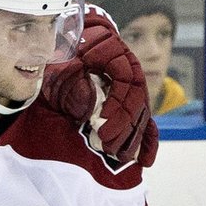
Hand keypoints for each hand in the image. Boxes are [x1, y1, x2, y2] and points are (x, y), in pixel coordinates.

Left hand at [41, 12, 157, 166]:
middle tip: (108, 146)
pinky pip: (144, 120)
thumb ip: (71, 84)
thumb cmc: (60, 55)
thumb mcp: (58, 66)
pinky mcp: (130, 100)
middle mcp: (128, 66)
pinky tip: (145, 160)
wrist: (66, 44)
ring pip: (141, 111)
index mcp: (112, 52)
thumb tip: (87, 110)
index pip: (125, 80)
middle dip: (124, 125)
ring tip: (119, 156)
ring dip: (132, 136)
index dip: (117, 103)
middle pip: (136, 98)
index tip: (102, 123)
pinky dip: (147, 140)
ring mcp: (132, 84)